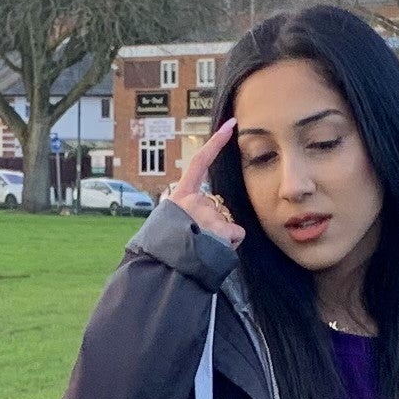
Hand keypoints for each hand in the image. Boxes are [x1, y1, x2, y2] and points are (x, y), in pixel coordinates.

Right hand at [159, 122, 243, 248]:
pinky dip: (230, 245)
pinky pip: (236, 235)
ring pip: (226, 224)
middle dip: (214, 225)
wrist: (163, 273)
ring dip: (220, 238)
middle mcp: (194, 202)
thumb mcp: (164, 224)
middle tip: (195, 242)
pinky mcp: (223, 229)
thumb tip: (178, 200)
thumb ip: (180, 210)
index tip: (230, 125)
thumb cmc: (162, 253)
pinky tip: (214, 252)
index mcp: (179, 198)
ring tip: (201, 250)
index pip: (199, 163)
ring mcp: (209, 215)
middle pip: (216, 208)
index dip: (216, 143)